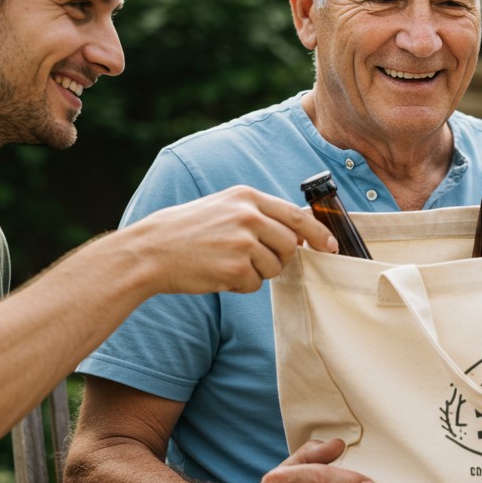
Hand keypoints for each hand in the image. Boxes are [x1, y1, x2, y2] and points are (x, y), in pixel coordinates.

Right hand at [125, 185, 337, 295]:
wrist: (150, 250)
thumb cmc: (186, 231)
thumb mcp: (223, 207)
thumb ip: (258, 215)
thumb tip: (297, 234)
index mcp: (246, 197)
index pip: (297, 214)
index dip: (318, 233)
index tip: (331, 246)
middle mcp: (248, 215)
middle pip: (290, 244)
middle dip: (280, 258)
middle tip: (254, 260)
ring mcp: (243, 241)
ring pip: (275, 267)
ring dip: (257, 273)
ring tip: (228, 263)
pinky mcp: (235, 266)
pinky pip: (255, 284)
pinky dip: (240, 285)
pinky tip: (218, 274)